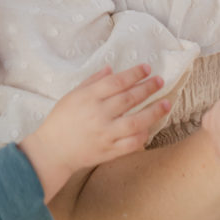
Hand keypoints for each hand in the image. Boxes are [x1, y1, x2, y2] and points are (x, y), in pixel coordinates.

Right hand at [19, 64, 170, 201]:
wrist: (53, 151)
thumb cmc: (61, 120)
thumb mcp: (72, 95)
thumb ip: (92, 81)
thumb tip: (111, 69)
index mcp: (88, 98)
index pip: (117, 82)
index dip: (134, 74)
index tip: (147, 68)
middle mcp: (98, 115)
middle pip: (129, 99)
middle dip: (148, 88)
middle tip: (160, 81)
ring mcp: (105, 134)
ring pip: (135, 122)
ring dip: (153, 111)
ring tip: (167, 103)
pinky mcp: (109, 151)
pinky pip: (131, 144)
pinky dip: (142, 136)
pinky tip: (150, 128)